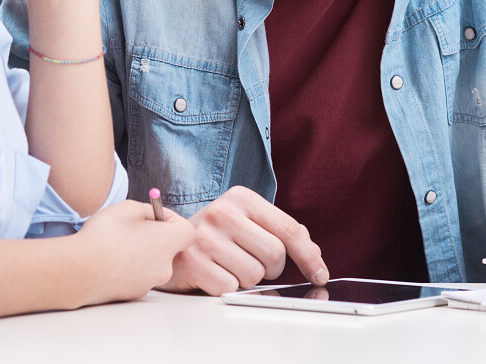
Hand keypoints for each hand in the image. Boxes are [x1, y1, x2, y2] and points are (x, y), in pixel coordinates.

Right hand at [74, 200, 196, 304]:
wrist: (80, 271)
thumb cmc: (104, 236)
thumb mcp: (128, 208)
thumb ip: (148, 210)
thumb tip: (153, 216)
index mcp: (167, 243)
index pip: (188, 231)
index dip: (173, 220)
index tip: (154, 216)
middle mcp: (164, 266)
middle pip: (169, 248)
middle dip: (154, 237)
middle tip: (132, 229)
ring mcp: (150, 282)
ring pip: (152, 262)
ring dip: (141, 252)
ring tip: (116, 245)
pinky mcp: (135, 293)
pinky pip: (139, 275)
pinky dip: (130, 267)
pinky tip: (110, 260)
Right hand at [160, 186, 327, 294]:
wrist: (165, 241)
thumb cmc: (214, 235)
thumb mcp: (247, 222)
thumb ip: (280, 233)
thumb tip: (315, 258)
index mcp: (242, 198)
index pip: (289, 229)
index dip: (309, 256)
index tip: (319, 274)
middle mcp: (223, 212)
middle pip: (275, 256)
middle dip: (271, 269)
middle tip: (253, 264)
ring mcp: (205, 236)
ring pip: (254, 275)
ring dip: (247, 279)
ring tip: (228, 265)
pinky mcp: (192, 261)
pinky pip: (231, 287)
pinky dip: (227, 287)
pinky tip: (214, 274)